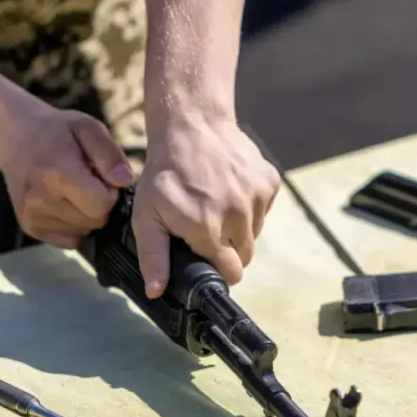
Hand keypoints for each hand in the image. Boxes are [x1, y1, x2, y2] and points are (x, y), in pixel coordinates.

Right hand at [0, 106, 134, 247]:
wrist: (16, 138)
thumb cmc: (58, 132)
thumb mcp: (88, 127)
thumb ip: (109, 154)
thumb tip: (124, 181)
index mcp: (57, 173)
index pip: (101, 205)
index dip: (109, 192)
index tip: (100, 177)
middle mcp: (40, 199)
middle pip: (94, 221)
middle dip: (99, 204)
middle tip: (86, 181)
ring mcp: (32, 217)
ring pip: (83, 232)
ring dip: (86, 215)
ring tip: (73, 189)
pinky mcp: (30, 228)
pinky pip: (69, 240)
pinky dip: (73, 225)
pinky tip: (64, 202)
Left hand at [132, 120, 280, 296]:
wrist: (192, 126)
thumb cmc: (166, 173)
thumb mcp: (147, 215)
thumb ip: (153, 256)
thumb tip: (156, 291)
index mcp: (208, 230)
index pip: (230, 272)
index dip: (218, 270)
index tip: (207, 259)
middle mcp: (238, 216)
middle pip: (245, 256)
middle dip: (228, 250)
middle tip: (208, 229)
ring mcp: (257, 198)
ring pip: (255, 232)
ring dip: (239, 227)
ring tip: (216, 205)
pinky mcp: (269, 182)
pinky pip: (263, 209)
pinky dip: (250, 205)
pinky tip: (229, 189)